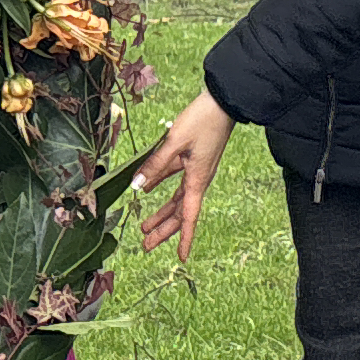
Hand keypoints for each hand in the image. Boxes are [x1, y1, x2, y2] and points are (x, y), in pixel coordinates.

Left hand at [129, 89, 235, 265]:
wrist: (223, 102)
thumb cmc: (203, 120)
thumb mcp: (175, 141)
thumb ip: (156, 164)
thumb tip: (137, 186)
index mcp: (198, 180)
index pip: (189, 216)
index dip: (184, 238)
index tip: (181, 257)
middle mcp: (199, 180)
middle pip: (180, 213)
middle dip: (164, 231)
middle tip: (146, 246)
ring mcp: (197, 170)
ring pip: (178, 200)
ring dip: (161, 214)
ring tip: (144, 227)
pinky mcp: (193, 160)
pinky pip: (175, 180)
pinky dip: (160, 187)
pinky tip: (145, 191)